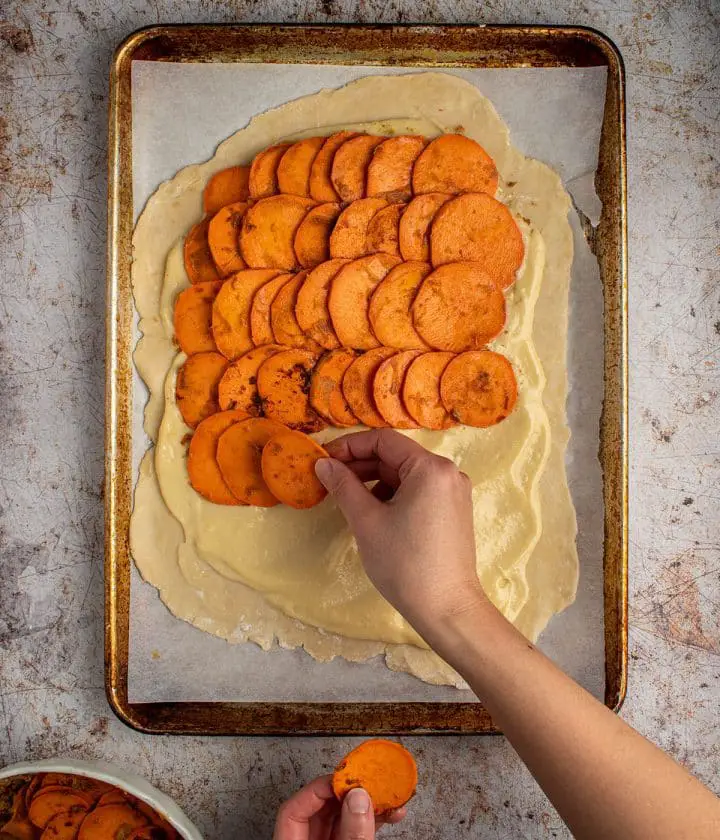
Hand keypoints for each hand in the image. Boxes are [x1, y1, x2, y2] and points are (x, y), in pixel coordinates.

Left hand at [273, 775, 405, 839]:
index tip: (345, 779)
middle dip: (349, 793)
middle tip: (370, 781)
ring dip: (367, 805)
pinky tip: (390, 813)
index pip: (293, 809)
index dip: (319, 789)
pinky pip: (355, 832)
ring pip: (341, 820)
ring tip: (389, 794)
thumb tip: (359, 798)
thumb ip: (351, 836)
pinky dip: (372, 821)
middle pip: (320, 810)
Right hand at [316, 429, 486, 638]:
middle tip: (329, 479)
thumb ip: (344, 486)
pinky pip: (418, 490)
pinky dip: (393, 494)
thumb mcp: (367, 521)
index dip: (349, 446)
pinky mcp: (454, 510)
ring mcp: (454, 492)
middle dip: (360, 465)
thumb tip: (323, 464)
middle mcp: (447, 472)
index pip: (383, 440)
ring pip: (406, 474)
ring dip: (374, 480)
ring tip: (346, 497)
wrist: (447, 609)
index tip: (323, 460)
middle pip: (396, 456)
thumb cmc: (405, 564)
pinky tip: (372, 511)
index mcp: (430, 468)